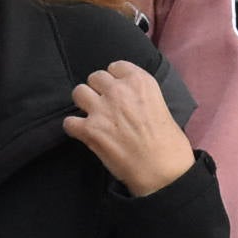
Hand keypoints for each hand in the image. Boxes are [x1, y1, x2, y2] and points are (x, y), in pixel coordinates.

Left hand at [63, 61, 196, 196]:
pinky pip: (69, 122)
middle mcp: (119, 91)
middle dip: (98, 90)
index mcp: (140, 81)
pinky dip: (74, 128)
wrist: (163, 170)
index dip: (114, 80)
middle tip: (104, 105)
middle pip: (95, 77)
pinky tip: (82, 133)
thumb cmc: (168, 143)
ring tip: (91, 115)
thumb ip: (139, 96)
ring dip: (83, 103)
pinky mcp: (90, 130)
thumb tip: (127, 100)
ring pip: (78, 92)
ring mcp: (102, 109)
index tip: (116, 90)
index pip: (116, 66)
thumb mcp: (160, 105)